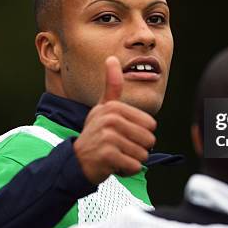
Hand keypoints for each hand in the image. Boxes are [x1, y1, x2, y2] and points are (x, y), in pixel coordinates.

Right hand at [73, 56, 156, 183]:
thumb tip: (111, 58)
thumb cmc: (96, 134)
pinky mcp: (107, 155)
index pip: (150, 125)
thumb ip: (111, 85)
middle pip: (148, 139)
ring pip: (142, 154)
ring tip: (116, 156)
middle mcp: (109, 119)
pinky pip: (134, 166)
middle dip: (138, 149)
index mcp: (113, 107)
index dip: (141, 134)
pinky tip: (113, 166)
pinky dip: (127, 170)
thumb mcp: (103, 108)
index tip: (122, 135)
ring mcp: (107, 137)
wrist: (76, 161)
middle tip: (119, 148)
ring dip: (132, 160)